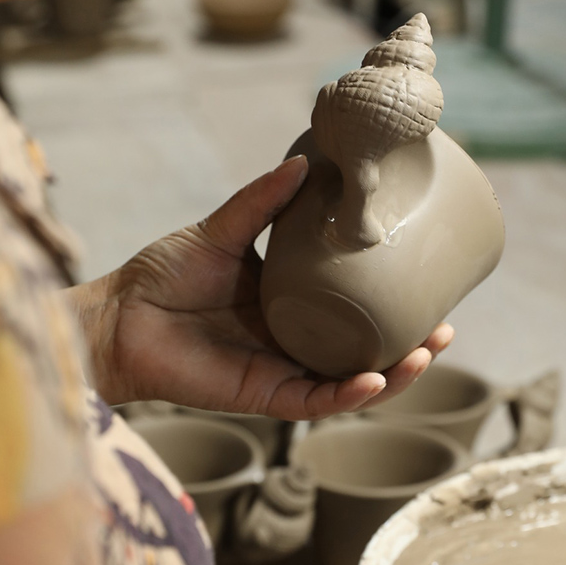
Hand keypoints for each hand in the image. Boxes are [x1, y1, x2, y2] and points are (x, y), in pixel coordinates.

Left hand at [66, 156, 453, 419]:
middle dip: (410, 347)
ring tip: (427, 352)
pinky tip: (376, 377)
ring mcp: (283, 371)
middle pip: (365, 352)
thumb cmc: (163, 275)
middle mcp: (296, 341)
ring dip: (393, 375)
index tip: (430, 284)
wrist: (119, 318)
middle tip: (445, 328)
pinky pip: (315, 400)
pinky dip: (348, 394)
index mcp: (293, 303)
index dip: (393, 305)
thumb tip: (305, 164)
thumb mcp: (222, 230)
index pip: (354, 309)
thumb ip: (262, 202)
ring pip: (350, 383)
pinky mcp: (264, 395)